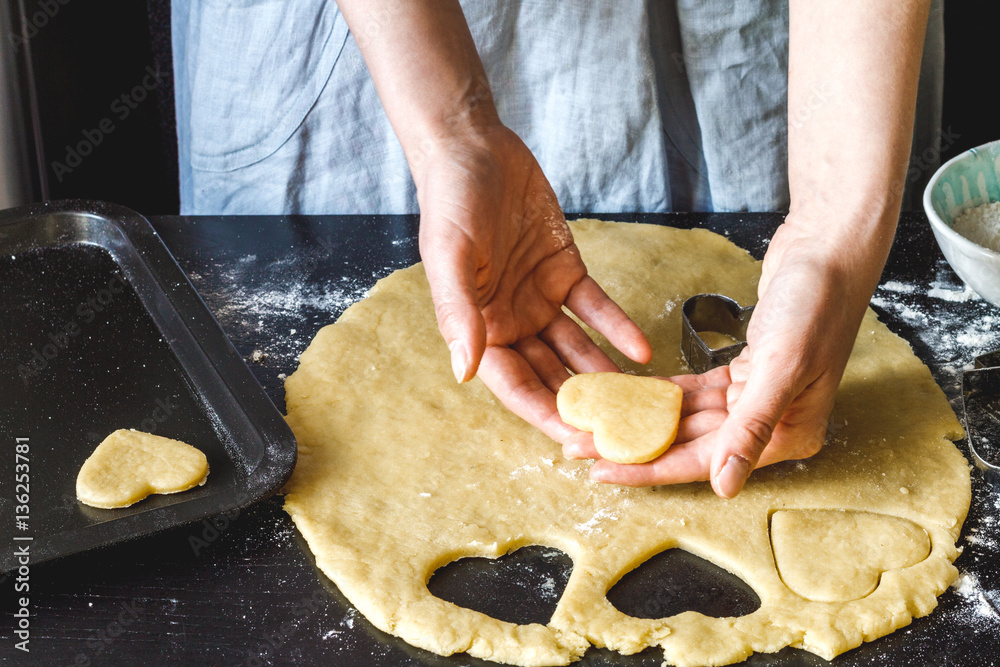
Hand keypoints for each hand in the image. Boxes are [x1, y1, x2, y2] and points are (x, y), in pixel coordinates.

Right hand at [415, 124, 650, 444]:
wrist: (474, 149)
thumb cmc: (450, 201)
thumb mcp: (450, 256)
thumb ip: (459, 313)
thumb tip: (464, 372)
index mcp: (479, 327)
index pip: (515, 385)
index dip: (546, 414)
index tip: (578, 441)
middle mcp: (511, 322)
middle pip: (551, 375)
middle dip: (585, 405)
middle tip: (623, 430)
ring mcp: (540, 299)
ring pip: (578, 348)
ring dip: (606, 373)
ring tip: (642, 398)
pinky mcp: (565, 272)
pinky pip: (595, 308)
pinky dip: (616, 327)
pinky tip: (641, 349)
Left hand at [587, 218, 882, 497]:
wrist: (829, 249)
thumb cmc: (816, 304)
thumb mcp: (783, 366)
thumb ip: (751, 429)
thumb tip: (724, 486)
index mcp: (787, 436)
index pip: (703, 463)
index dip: (648, 469)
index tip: (600, 472)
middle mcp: (771, 424)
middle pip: (688, 445)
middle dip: (633, 446)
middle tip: (578, 445)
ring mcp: (754, 398)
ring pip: (685, 419)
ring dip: (640, 420)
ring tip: (592, 422)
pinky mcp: (741, 372)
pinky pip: (691, 392)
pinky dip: (659, 394)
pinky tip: (623, 394)